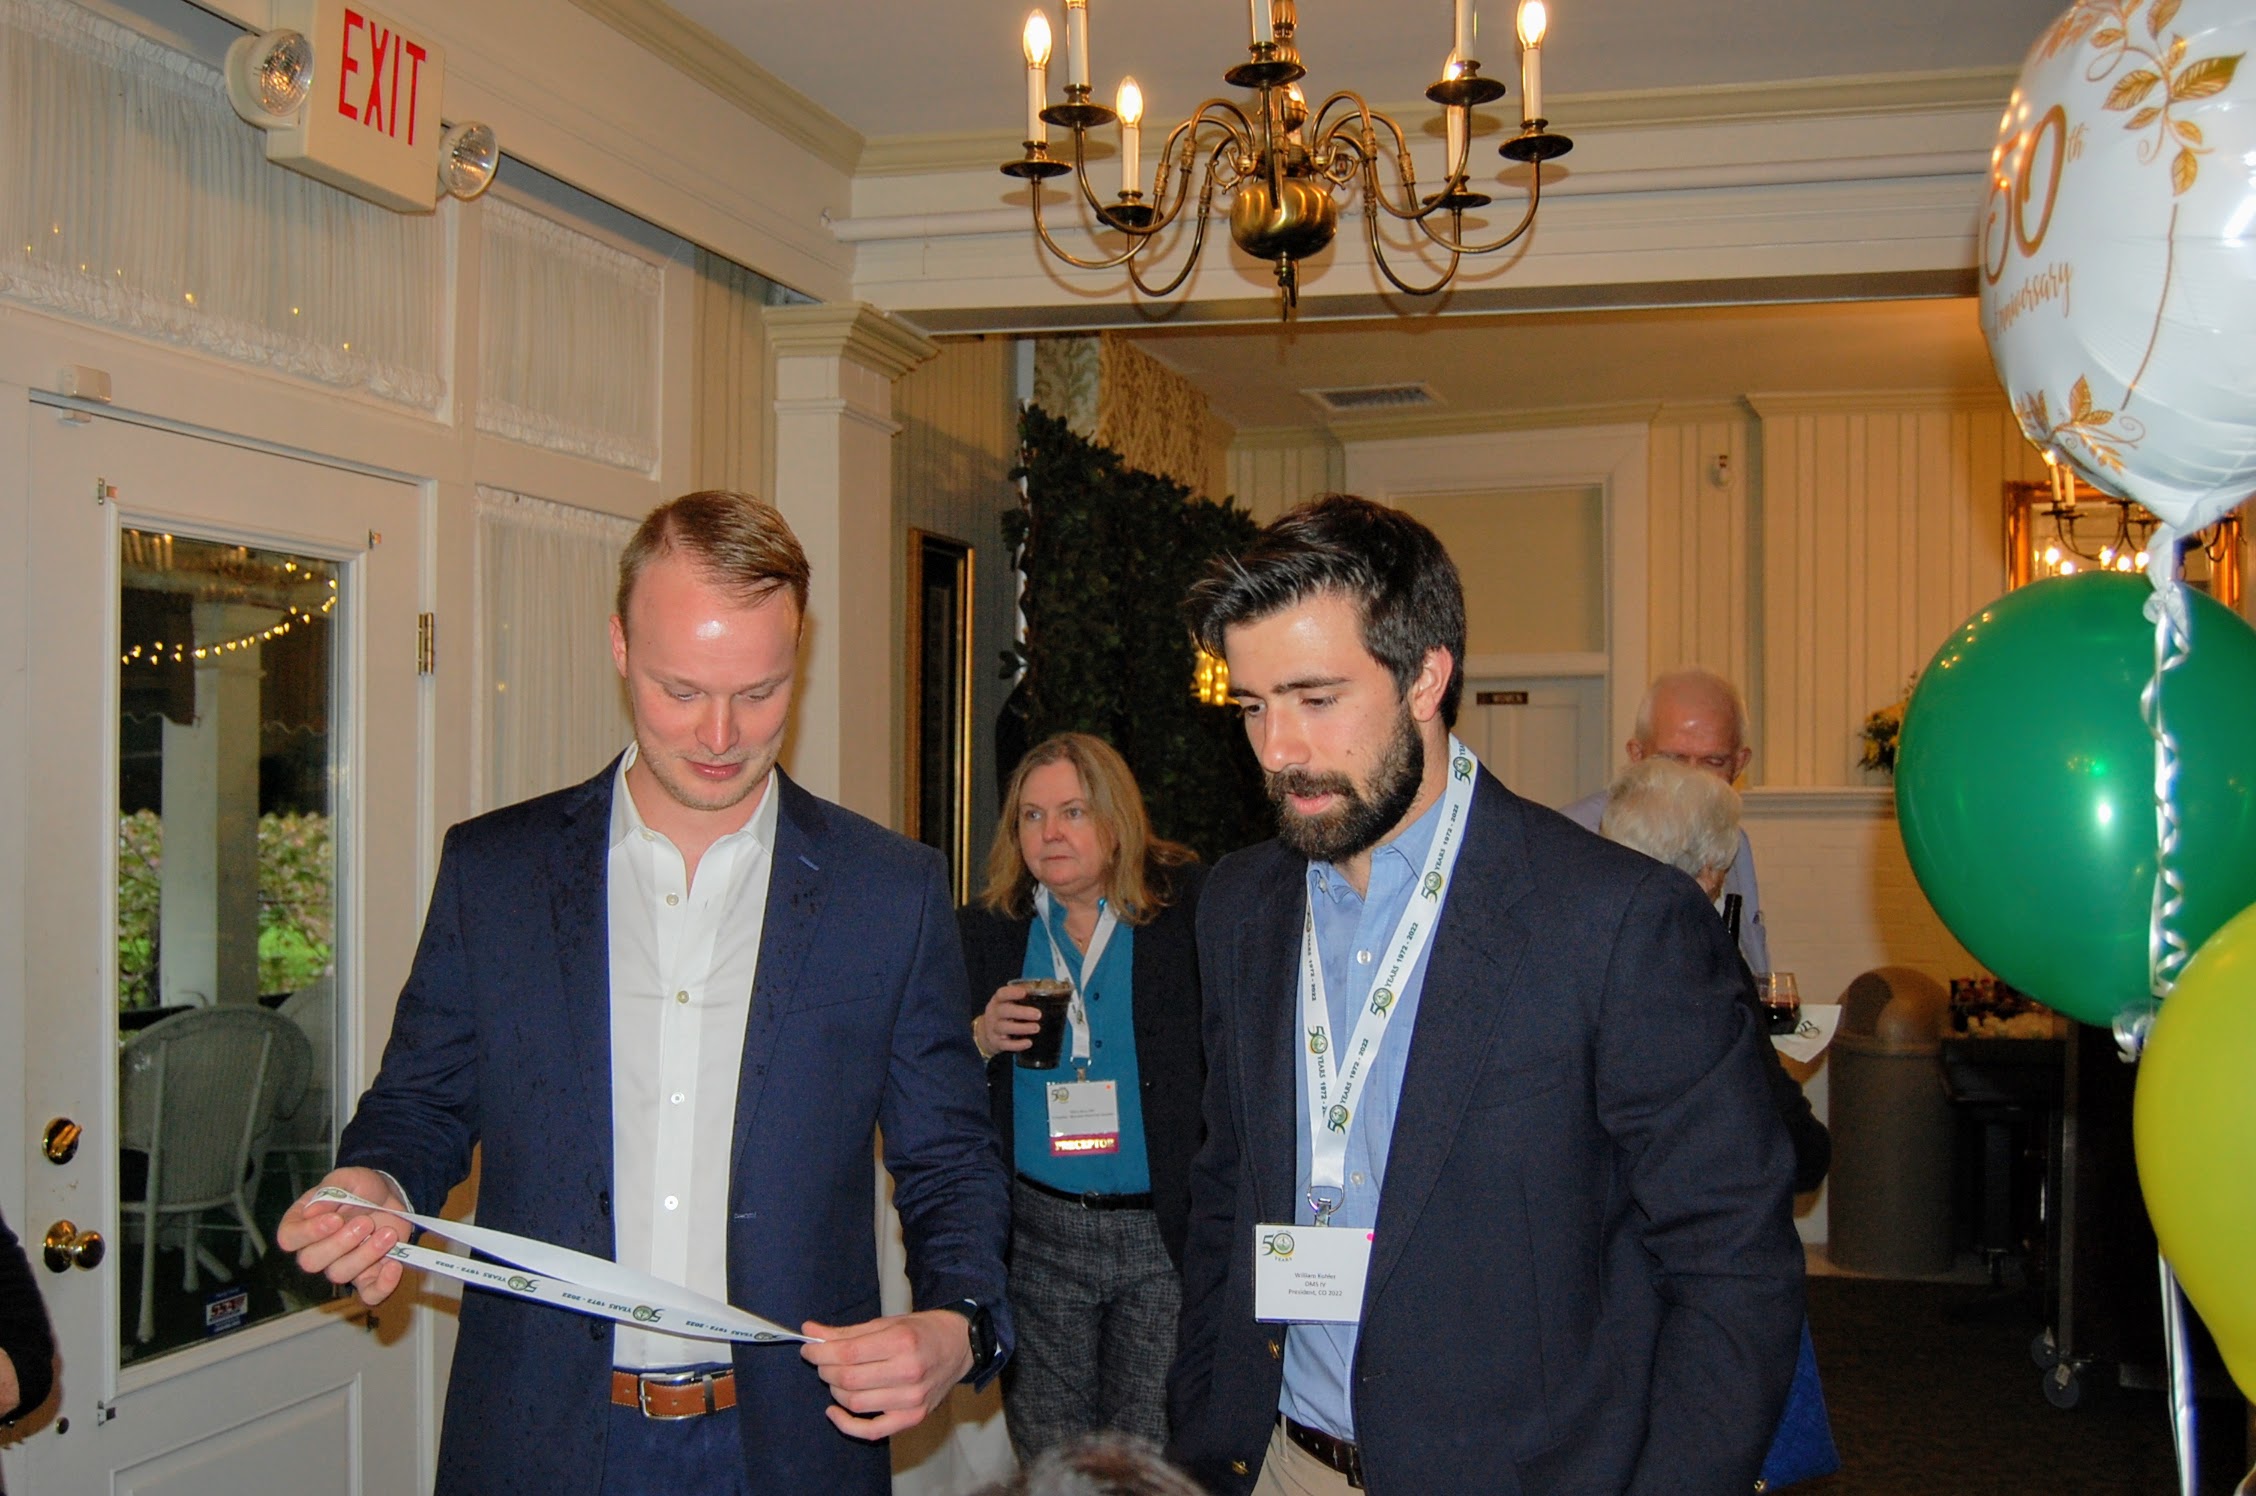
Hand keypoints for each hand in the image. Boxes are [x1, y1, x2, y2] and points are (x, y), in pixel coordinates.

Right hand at [276, 1166, 411, 1307]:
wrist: (391, 1196)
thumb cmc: (362, 1188)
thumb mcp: (348, 1178)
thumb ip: (331, 1189)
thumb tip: (312, 1211)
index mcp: (303, 1223)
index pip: (289, 1238)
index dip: (308, 1233)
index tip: (335, 1219)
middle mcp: (317, 1249)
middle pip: (311, 1261)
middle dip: (339, 1243)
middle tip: (365, 1223)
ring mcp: (341, 1265)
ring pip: (339, 1274)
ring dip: (365, 1255)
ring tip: (388, 1233)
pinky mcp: (367, 1276)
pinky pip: (368, 1295)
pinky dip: (382, 1286)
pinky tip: (394, 1265)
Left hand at [798, 1309, 972, 1439]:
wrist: (960, 1346)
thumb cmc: (923, 1331)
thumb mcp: (887, 1322)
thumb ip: (848, 1332)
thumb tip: (810, 1332)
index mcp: (902, 1342)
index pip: (847, 1353)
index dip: (820, 1352)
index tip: (808, 1348)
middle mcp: (908, 1372)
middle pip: (848, 1379)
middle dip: (825, 1369)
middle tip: (822, 1360)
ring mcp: (912, 1399)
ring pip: (855, 1403)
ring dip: (835, 1390)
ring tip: (836, 1377)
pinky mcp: (912, 1418)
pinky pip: (871, 1430)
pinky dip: (846, 1425)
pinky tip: (834, 1410)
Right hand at [974, 984, 1041, 1058]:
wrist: (985, 1034)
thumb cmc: (1003, 1015)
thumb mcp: (1007, 1004)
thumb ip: (1021, 999)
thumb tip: (1047, 995)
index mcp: (997, 1001)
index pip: (1001, 994)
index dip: (1012, 992)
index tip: (1024, 993)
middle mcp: (993, 1014)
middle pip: (1004, 1011)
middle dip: (1022, 1012)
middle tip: (1038, 1014)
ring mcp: (993, 1029)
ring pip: (1004, 1028)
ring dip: (1022, 1028)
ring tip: (1036, 1028)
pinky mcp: (996, 1043)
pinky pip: (1006, 1044)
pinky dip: (1018, 1044)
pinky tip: (1029, 1042)